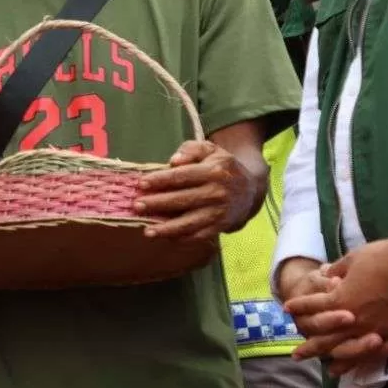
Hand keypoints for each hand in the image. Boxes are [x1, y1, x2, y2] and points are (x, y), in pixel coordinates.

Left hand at [137, 140, 256, 242]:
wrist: (250, 189)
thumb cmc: (221, 166)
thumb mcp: (210, 149)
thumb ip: (190, 150)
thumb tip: (173, 162)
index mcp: (213, 171)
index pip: (181, 176)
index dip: (160, 180)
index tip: (141, 184)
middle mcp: (217, 193)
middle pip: (182, 200)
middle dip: (157, 204)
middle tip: (136, 206)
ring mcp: (219, 212)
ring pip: (190, 223)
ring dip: (167, 229)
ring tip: (148, 231)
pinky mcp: (221, 227)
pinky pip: (199, 235)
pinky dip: (182, 238)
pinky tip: (166, 237)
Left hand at [286, 235, 387, 375]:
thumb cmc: (380, 257)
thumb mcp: (351, 260)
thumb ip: (336, 272)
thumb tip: (327, 277)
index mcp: (340, 299)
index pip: (314, 307)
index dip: (300, 307)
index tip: (287, 309)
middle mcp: (352, 319)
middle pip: (325, 336)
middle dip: (309, 346)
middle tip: (296, 355)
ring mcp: (372, 328)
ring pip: (345, 350)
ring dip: (330, 359)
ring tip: (321, 368)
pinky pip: (370, 353)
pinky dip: (357, 362)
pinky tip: (350, 367)